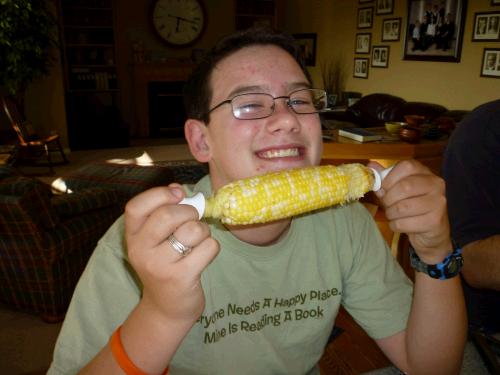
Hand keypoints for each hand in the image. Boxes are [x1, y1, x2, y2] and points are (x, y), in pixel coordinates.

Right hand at [125, 184, 219, 324]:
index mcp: (132, 237)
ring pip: (193, 230)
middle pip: (168, 215)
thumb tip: (179, 189)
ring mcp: (160, 266)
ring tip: (198, 242)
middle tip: (193, 221)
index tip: (177, 194)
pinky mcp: (181, 277)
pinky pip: (208, 247)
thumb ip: (163, 214)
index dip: (159, 194)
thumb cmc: (165, 266)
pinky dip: (212, 248)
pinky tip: (203, 257)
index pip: (136, 207)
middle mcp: (141, 251)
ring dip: (203, 231)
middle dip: (190, 212)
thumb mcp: (154, 241)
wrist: (166, 309)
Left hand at [369, 160, 451, 262]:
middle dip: (388, 198)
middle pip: (405, 186)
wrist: (431, 232)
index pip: (406, 166)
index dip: (389, 178)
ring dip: (391, 213)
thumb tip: (371, 165)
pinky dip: (395, 225)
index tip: (383, 188)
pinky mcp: (435, 221)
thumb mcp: (397, 190)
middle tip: (386, 204)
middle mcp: (436, 184)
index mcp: (425, 172)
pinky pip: (404, 223)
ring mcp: (438, 203)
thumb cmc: (411, 207)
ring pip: (403, 207)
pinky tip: (399, 224)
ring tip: (392, 215)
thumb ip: (385, 178)